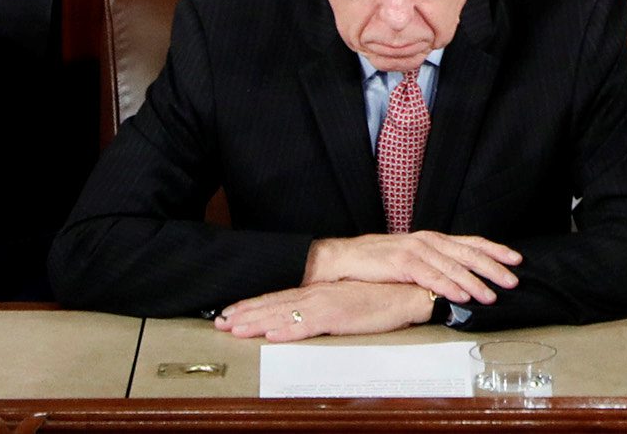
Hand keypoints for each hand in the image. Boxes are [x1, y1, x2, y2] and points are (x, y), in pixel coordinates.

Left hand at [216, 278, 439, 340]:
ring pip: (283, 314)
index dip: (252, 305)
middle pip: (274, 305)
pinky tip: (271, 333)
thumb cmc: (380, 300)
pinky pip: (307, 325)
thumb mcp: (345, 303)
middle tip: (219, 321)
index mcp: (318, 293)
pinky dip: (288, 329)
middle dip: (245, 313)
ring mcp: (326, 305)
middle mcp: (317, 295)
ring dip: (257, 321)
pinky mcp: (338, 316)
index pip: (278, 298)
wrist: (408, 294)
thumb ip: (323, 309)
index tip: (230, 312)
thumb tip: (301, 317)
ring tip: (234, 328)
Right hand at [306, 230, 523, 306]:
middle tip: (513, 280)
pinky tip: (462, 296)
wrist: (342, 259)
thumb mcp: (411, 259)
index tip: (516, 260)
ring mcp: (416, 250)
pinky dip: (449, 286)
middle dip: (494, 268)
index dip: (495, 250)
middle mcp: (428, 241)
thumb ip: (434, 265)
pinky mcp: (402, 263)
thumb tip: (459, 279)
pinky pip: (431, 277)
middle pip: (468, 254)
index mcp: (433, 239)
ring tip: (492, 295)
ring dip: (475, 282)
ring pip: (453, 267)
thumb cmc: (376, 262)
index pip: (471, 243)